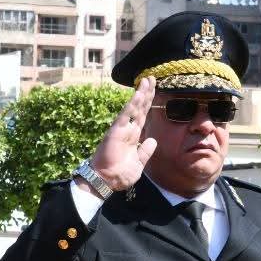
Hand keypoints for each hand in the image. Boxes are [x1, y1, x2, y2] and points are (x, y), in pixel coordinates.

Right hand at [84, 77, 157, 193]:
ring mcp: (122, 129)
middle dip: (146, 93)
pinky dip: (133, 104)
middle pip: (140, 108)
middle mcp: (128, 130)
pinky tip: (139, 93)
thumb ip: (145, 152)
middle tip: (152, 78)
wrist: (106, 182)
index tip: (154, 90)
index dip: (148, 103)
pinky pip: (126, 115)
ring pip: (134, 108)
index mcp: (133, 136)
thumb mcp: (139, 163)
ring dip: (141, 94)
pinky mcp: (116, 131)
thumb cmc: (120, 175)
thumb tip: (153, 140)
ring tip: (147, 80)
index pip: (143, 116)